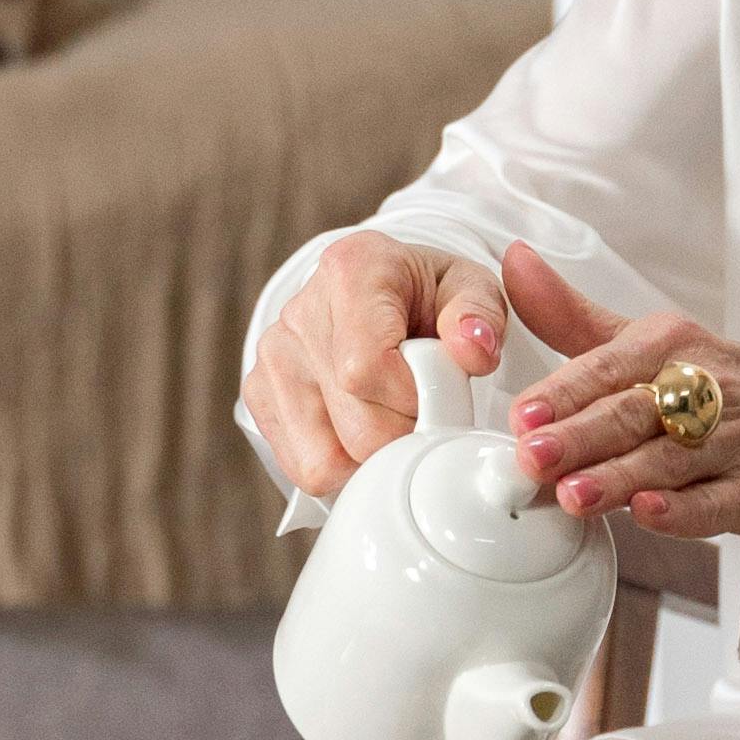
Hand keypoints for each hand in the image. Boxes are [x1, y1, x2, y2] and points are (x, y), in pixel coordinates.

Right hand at [244, 229, 510, 498]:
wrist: (379, 291)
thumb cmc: (429, 294)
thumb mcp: (470, 288)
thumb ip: (481, 315)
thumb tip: (473, 350)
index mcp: (351, 270)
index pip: (366, 371)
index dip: (415, 403)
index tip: (442, 395)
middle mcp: (299, 313)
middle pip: (355, 428)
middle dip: (405, 436)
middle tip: (427, 412)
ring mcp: (272, 357)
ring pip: (326, 461)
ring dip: (373, 458)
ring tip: (394, 416)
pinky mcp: (258, 394)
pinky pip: (305, 469)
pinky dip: (345, 465)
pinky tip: (363, 427)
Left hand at [500, 249, 739, 547]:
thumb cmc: (733, 385)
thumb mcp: (656, 342)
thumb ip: (576, 317)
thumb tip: (512, 261)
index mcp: (673, 346)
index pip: (611, 366)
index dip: (564, 392)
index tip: (522, 414)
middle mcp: (704, 388)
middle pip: (635, 412)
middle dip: (581, 435)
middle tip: (532, 457)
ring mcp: (736, 442)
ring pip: (671, 459)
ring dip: (621, 477)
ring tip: (573, 495)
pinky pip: (720, 501)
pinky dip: (685, 509)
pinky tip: (649, 513)